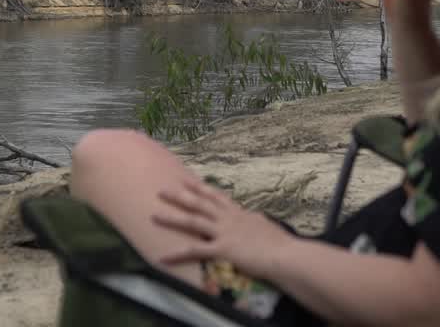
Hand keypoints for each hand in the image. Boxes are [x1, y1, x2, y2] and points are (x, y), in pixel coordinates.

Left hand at [151, 178, 293, 279]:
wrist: (286, 254)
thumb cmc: (280, 243)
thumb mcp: (265, 226)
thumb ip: (254, 221)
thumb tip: (252, 218)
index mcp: (239, 213)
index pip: (215, 197)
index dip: (199, 188)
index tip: (186, 180)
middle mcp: (229, 218)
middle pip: (199, 203)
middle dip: (179, 196)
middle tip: (161, 190)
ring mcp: (224, 232)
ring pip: (192, 222)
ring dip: (171, 218)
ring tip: (153, 216)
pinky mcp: (223, 249)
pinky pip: (195, 251)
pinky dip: (177, 255)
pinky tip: (162, 257)